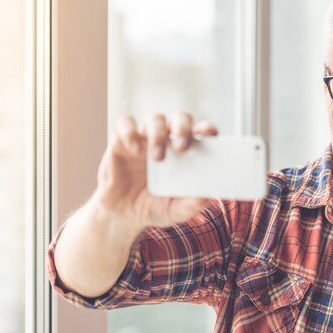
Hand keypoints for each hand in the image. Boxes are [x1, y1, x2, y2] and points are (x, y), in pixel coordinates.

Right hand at [95, 111, 218, 228]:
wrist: (123, 214)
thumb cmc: (154, 206)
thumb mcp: (174, 210)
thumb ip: (189, 205)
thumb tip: (206, 198)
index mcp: (186, 152)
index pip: (200, 132)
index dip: (206, 129)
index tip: (211, 135)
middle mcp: (167, 139)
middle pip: (179, 118)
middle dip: (183, 128)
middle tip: (182, 147)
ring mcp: (145, 138)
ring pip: (155, 119)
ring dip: (158, 135)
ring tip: (158, 158)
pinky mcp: (121, 140)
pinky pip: (125, 124)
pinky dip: (131, 132)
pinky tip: (136, 150)